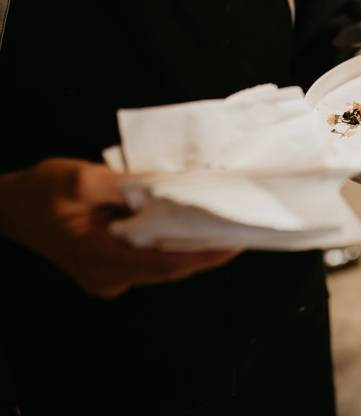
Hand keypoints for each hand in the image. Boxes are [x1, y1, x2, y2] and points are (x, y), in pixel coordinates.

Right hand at [0, 159, 237, 297]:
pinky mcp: (111, 268)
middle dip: (206, 252)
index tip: (233, 245)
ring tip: (226, 229)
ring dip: (192, 249)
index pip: (162, 264)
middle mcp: (106, 277)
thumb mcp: (80, 179)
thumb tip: (165, 187)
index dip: (201, 256)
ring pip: (162, 266)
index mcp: (97, 257)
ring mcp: (108, 277)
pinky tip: (194, 228)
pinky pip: (151, 260)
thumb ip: (123, 186)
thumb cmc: (40, 191)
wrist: (9, 206)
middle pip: (168, 269)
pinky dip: (173, 245)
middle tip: (241, 232)